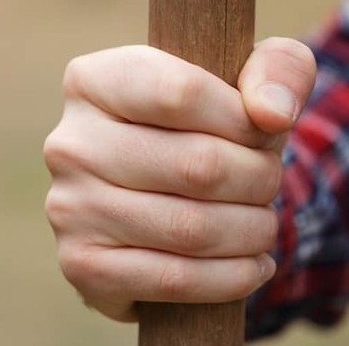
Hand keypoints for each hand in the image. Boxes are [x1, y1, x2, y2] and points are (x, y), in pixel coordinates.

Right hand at [43, 38, 316, 321]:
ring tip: (263, 224)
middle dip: (258, 179)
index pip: (182, 94)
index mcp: (93, 80)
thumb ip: (279, 69)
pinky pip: (174, 279)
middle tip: (270, 182)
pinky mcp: (81, 265)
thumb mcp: (250, 78)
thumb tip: (273, 114)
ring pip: (191, 229)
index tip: (266, 131)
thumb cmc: (209, 124)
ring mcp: (69, 208)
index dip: (243, 120)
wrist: (161, 198)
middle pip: (197, 165)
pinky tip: (251, 265)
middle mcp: (69, 143)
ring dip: (252, 231)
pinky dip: (231, 278)